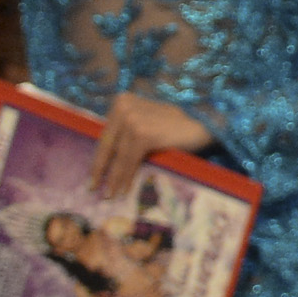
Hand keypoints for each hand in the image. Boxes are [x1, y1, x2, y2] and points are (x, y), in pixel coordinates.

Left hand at [88, 93, 212, 201]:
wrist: (205, 123)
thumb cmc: (176, 126)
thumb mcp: (146, 122)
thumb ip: (127, 132)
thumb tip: (106, 160)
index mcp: (122, 101)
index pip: (106, 135)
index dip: (98, 157)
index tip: (92, 174)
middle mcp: (124, 107)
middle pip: (107, 145)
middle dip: (100, 170)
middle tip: (92, 188)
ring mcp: (133, 119)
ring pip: (118, 156)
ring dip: (113, 178)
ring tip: (108, 195)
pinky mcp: (143, 134)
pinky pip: (129, 161)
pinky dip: (125, 178)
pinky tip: (121, 190)